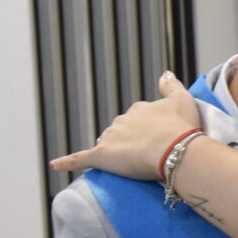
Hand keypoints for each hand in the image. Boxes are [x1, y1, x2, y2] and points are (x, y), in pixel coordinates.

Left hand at [50, 72, 200, 178]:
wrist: (176, 149)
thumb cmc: (182, 127)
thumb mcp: (183, 100)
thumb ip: (171, 86)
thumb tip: (164, 72)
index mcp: (138, 109)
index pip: (137, 118)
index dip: (147, 130)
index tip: (159, 140)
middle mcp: (121, 120)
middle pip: (120, 132)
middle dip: (130, 142)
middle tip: (150, 155)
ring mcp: (110, 137)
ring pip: (107, 144)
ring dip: (114, 152)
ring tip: (133, 164)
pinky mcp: (102, 156)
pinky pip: (80, 159)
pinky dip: (67, 161)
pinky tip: (55, 165)